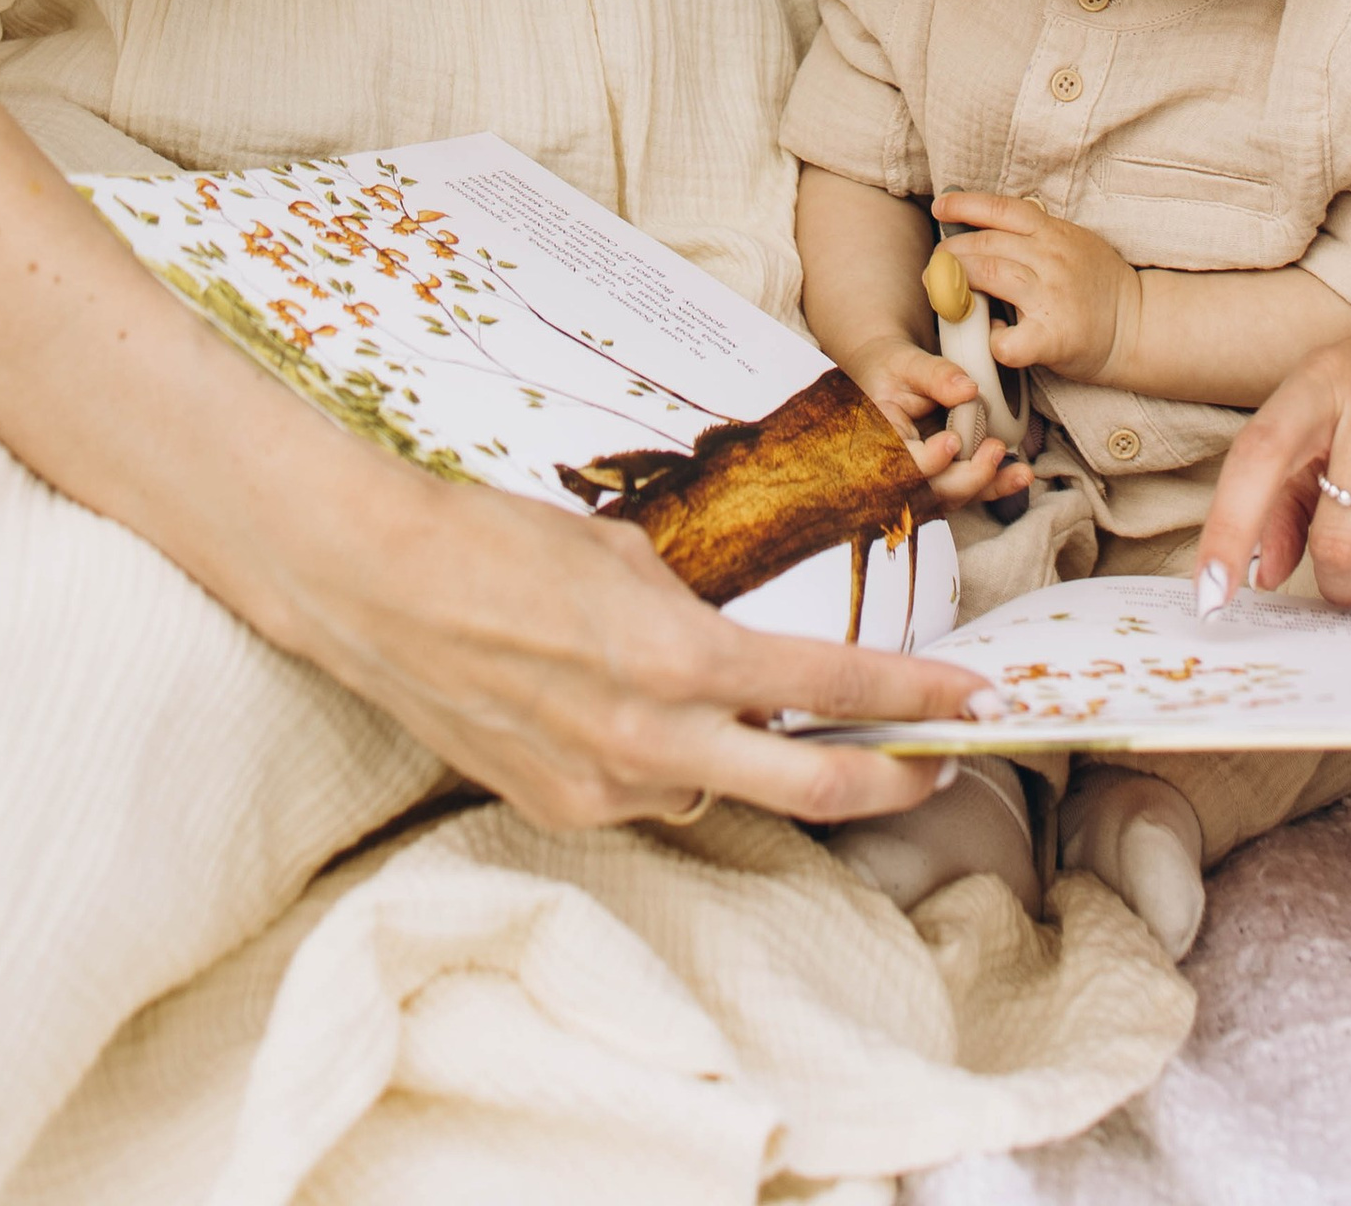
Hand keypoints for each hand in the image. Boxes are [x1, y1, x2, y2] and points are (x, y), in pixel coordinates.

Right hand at [283, 454, 983, 828]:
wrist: (377, 586)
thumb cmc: (500, 543)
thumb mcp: (628, 557)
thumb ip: (698, 616)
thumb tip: (742, 653)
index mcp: (682, 658)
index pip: (835, 686)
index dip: (918, 697)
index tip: (973, 697)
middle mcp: (653, 740)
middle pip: (813, 785)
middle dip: (893, 778)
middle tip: (942, 760)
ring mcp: (603, 786)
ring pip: (720, 789)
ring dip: (748, 757)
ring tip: (745, 708)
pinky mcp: (558, 808)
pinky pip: (647, 797)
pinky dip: (667, 766)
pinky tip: (640, 719)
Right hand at [837, 330, 1032, 509]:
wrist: (892, 376)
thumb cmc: (893, 369)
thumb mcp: (908, 362)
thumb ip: (936, 375)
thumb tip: (969, 390)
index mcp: (880, 438)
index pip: (899, 464)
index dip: (927, 461)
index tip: (952, 441)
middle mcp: (897, 466)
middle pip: (929, 490)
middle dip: (966, 478)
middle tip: (994, 450)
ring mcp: (922, 476)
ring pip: (952, 497)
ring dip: (988, 487)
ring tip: (1021, 472)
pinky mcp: (943, 476)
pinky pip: (968, 491)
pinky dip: (995, 485)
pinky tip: (1019, 477)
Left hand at [937, 188, 1140, 380]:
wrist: (1139, 326)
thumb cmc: (1100, 285)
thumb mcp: (1074, 243)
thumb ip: (1037, 234)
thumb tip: (986, 226)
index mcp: (1055, 232)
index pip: (1000, 209)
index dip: (964, 205)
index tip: (941, 207)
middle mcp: (1051, 258)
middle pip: (985, 245)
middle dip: (951, 252)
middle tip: (938, 263)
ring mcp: (1051, 297)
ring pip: (988, 276)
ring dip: (958, 284)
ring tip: (947, 292)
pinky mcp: (1053, 337)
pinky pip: (1006, 339)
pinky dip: (990, 338)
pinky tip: (991, 336)